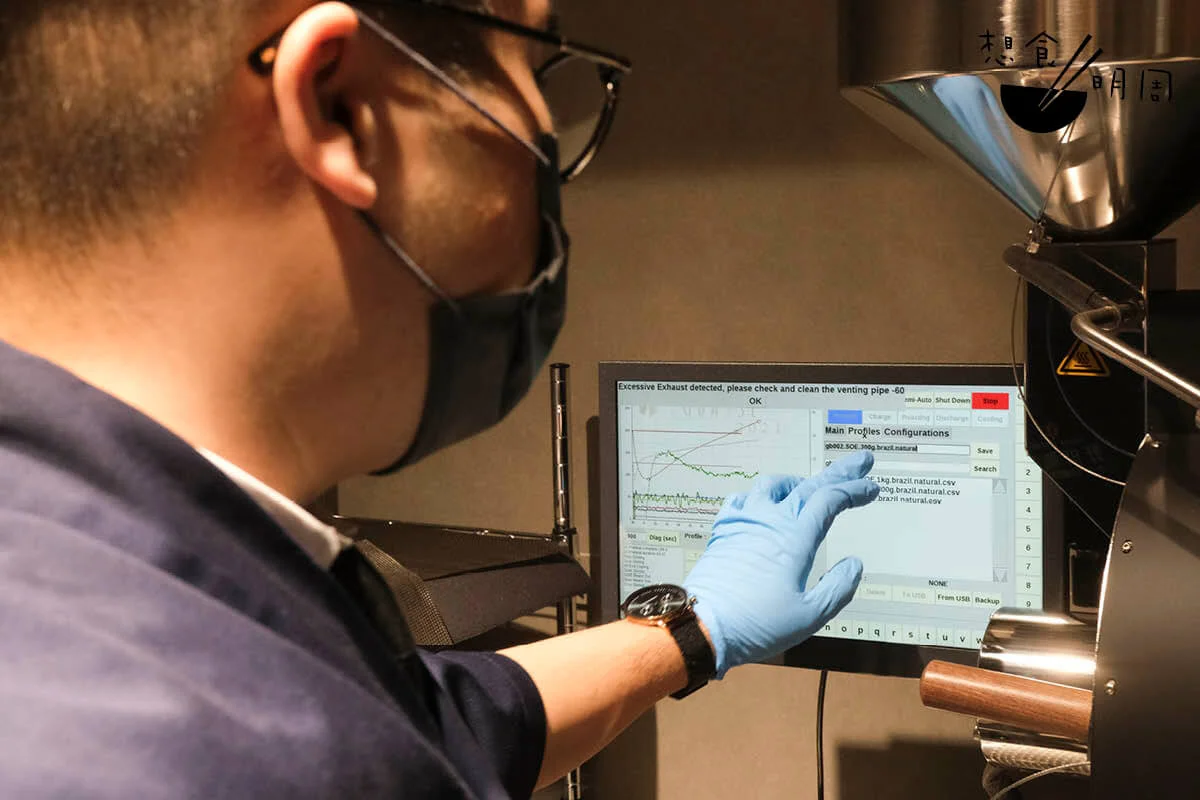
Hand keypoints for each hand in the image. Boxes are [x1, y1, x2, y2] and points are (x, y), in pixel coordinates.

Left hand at [683, 451, 878, 676]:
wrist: (703, 624)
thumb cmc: (757, 624)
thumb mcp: (810, 615)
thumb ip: (837, 588)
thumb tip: (854, 564)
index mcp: (795, 538)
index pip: (830, 500)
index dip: (854, 490)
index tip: (871, 487)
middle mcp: (770, 521)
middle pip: (809, 484)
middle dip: (839, 472)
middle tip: (861, 460)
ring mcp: (743, 521)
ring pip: (773, 484)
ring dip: (797, 481)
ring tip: (809, 485)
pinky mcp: (723, 529)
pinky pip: (743, 498)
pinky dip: (761, 495)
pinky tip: (762, 503)